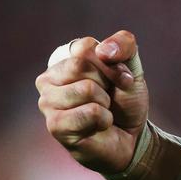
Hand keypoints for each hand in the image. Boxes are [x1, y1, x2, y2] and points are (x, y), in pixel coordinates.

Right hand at [35, 30, 148, 173]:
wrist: (132, 135)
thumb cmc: (125, 99)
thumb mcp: (132, 65)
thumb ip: (124, 44)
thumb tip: (103, 51)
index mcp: (64, 58)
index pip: (84, 47)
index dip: (111, 63)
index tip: (118, 77)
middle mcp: (48, 78)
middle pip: (80, 66)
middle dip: (107, 82)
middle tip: (109, 96)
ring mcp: (47, 102)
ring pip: (85, 89)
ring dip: (105, 102)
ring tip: (102, 110)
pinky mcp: (55, 126)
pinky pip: (90, 112)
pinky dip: (104, 119)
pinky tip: (98, 126)